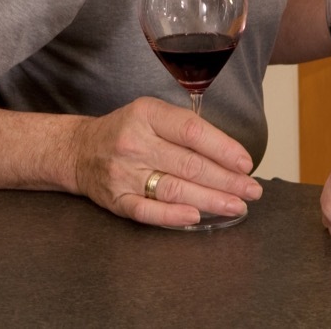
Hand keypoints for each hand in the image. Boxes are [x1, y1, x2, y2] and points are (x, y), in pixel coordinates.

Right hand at [70, 96, 261, 226]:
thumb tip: (229, 153)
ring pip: (174, 189)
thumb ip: (185, 127)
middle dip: (227, 180)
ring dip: (211, 199)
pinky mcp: (116, 200)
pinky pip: (147, 211)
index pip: (193, 132)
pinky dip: (172, 215)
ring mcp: (124, 173)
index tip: (246, 163)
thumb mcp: (152, 113)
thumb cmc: (126, 130)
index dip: (224, 148)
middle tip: (252, 190)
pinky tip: (196, 217)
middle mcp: (135, 143)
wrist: (78, 150)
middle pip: (189, 164)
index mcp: (147, 115)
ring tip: (236, 205)